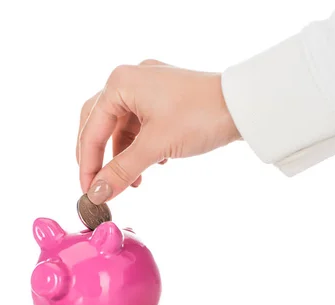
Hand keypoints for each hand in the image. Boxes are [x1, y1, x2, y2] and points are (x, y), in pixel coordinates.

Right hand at [76, 59, 240, 203]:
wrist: (245, 105)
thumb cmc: (201, 116)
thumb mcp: (155, 147)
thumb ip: (121, 171)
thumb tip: (97, 194)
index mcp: (120, 83)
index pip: (92, 129)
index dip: (88, 164)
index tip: (89, 192)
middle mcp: (130, 79)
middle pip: (99, 123)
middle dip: (99, 157)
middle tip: (98, 184)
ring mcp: (148, 86)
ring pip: (120, 126)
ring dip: (122, 155)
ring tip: (133, 182)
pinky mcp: (164, 96)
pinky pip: (140, 124)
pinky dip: (140, 146)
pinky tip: (152, 165)